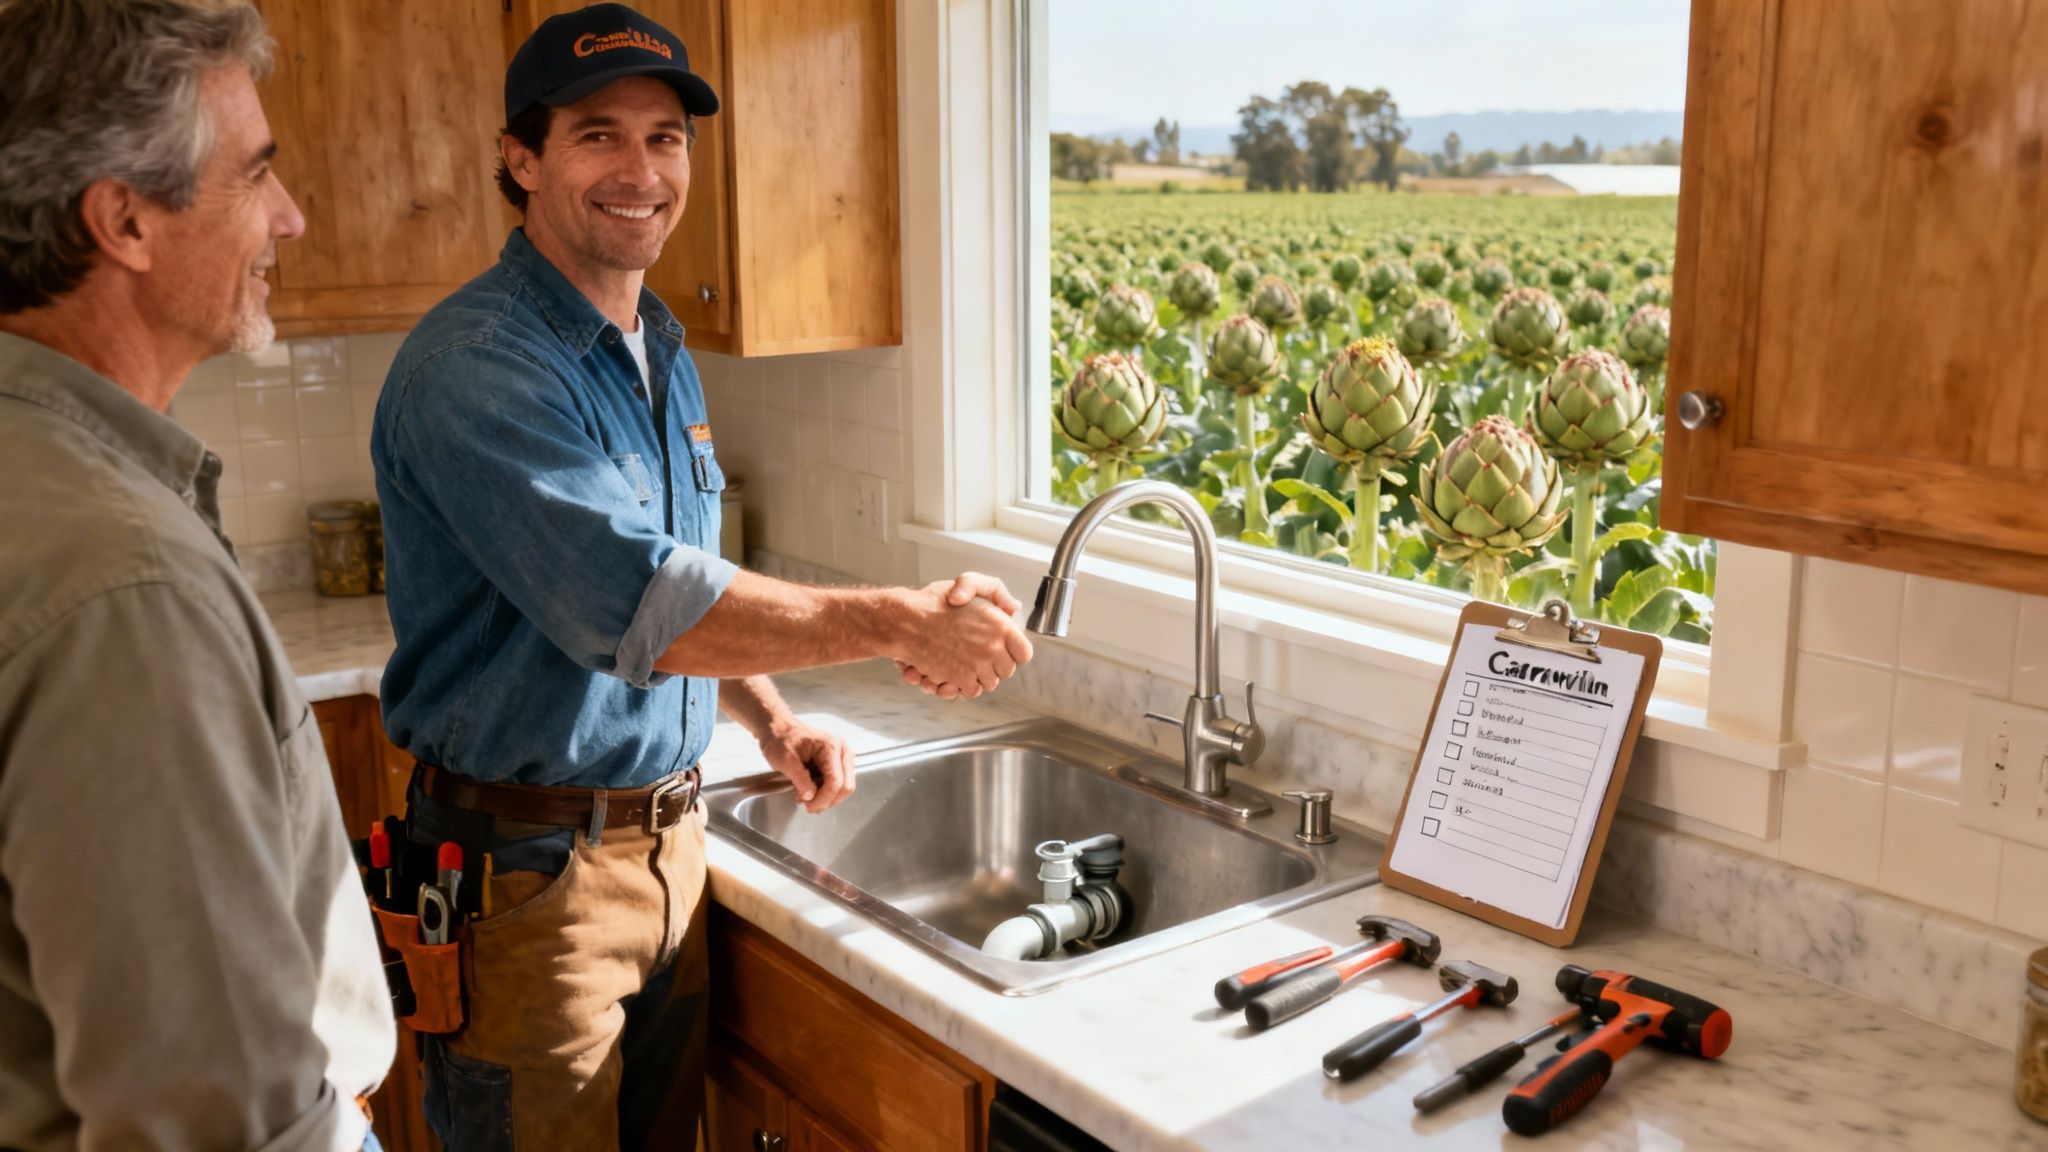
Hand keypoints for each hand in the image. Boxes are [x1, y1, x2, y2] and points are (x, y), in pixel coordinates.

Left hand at [755, 719, 855, 813]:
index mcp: (831, 747)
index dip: (823, 799)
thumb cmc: (781, 739)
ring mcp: (841, 757)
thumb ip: (799, 778)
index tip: (809, 807)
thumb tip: (810, 796)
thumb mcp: (785, 759)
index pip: (836, 781)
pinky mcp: (837, 764)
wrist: (779, 731)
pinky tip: (810, 790)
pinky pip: (838, 784)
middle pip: (845, 787)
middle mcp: (842, 751)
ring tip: (806, 796)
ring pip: (843, 788)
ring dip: (826, 797)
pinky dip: (825, 792)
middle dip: (827, 800)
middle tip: (808, 805)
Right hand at [893, 572, 1032, 698]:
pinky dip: (963, 685)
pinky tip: (954, 671)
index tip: (1004, 649)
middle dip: (994, 664)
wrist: (906, 622)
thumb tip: (1015, 607)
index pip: (1024, 653)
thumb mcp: (971, 586)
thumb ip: (997, 593)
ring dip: (978, 675)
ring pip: (990, 683)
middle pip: (1006, 670)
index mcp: (1001, 625)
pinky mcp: (962, 679)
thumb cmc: (935, 603)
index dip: (1014, 652)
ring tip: (964, 660)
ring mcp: (979, 665)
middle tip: (977, 652)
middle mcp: (994, 647)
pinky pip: (972, 691)